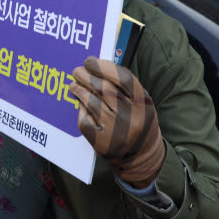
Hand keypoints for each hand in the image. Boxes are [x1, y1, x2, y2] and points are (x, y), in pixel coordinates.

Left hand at [69, 57, 164, 187]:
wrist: (141, 157)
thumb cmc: (138, 122)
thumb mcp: (141, 104)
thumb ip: (125, 87)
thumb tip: (97, 67)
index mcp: (143, 105)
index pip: (123, 78)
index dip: (103, 67)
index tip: (90, 61)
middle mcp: (131, 118)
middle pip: (103, 89)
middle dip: (86, 76)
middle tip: (77, 71)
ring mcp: (115, 132)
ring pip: (91, 103)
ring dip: (79, 90)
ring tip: (74, 84)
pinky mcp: (101, 143)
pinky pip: (85, 120)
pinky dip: (81, 110)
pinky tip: (80, 105)